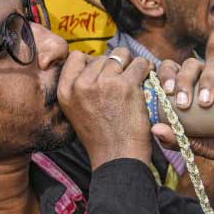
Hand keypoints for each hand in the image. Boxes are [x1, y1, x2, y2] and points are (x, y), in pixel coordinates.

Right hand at [57, 48, 152, 168]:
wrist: (117, 157)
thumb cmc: (101, 137)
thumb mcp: (76, 111)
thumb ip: (79, 88)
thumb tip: (92, 62)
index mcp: (65, 91)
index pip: (76, 56)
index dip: (92, 61)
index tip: (104, 73)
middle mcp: (81, 84)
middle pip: (102, 57)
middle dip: (115, 65)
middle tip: (124, 81)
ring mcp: (103, 83)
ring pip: (121, 56)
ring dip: (131, 65)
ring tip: (136, 77)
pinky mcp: (126, 86)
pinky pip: (140, 64)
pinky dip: (146, 69)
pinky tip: (147, 79)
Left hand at [153, 18, 213, 162]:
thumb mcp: (200, 145)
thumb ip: (178, 139)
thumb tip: (156, 130)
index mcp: (188, 87)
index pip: (171, 69)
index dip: (166, 75)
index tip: (167, 93)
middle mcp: (205, 76)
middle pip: (191, 64)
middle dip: (185, 81)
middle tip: (185, 104)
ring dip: (208, 78)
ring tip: (207, 101)